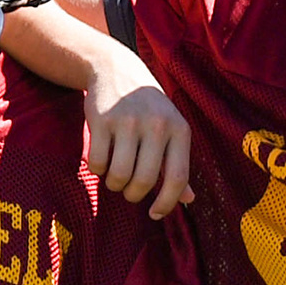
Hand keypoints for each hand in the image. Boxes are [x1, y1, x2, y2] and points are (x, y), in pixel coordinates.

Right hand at [81, 45, 191, 218]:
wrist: (117, 70)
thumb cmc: (149, 110)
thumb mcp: (170, 131)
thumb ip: (178, 165)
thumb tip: (189, 200)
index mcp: (180, 130)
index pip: (177, 177)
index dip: (166, 202)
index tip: (155, 214)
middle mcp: (157, 125)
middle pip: (144, 180)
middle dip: (134, 194)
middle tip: (129, 191)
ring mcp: (128, 122)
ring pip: (119, 175)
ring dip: (114, 185)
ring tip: (116, 176)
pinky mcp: (101, 120)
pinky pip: (96, 163)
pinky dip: (96, 170)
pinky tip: (101, 160)